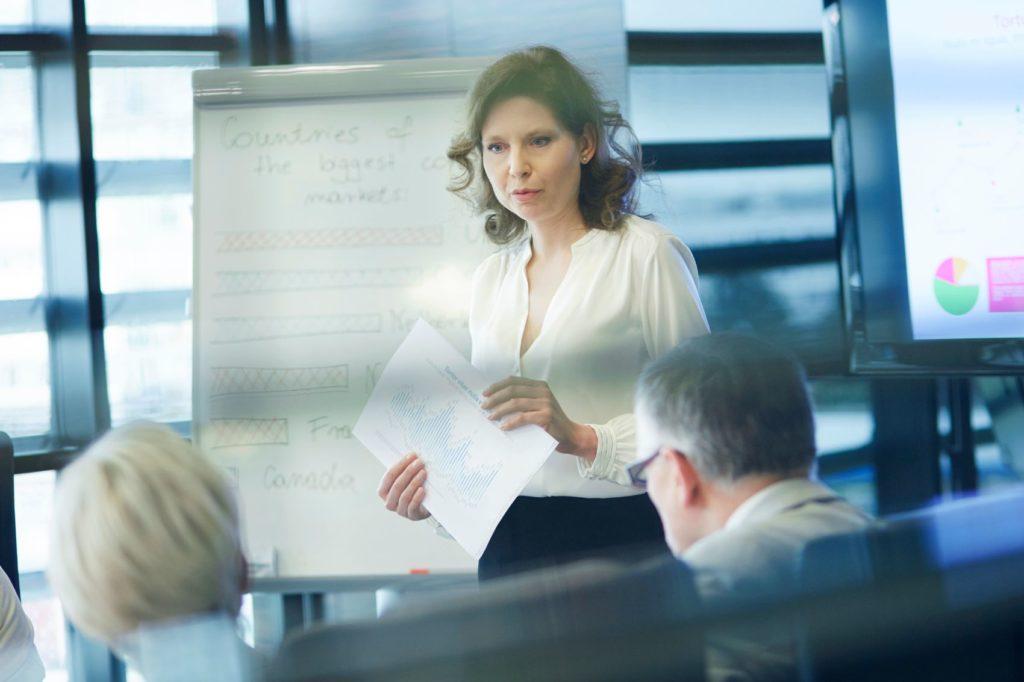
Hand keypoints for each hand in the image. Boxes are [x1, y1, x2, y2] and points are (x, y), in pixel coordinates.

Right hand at [378, 453, 430, 520]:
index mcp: (384, 491)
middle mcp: (389, 502)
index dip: (400, 465)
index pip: (389, 477)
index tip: (411, 456)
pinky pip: (412, 506)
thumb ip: (404, 470)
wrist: (426, 505)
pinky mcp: (411, 516)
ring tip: (423, 472)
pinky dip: (417, 497)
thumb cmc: (413, 488)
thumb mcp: (406, 479)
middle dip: (408, 472)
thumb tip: (411, 455)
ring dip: (414, 482)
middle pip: (397, 485)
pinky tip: (422, 489)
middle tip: (419, 462)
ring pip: (404, 495)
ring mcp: (400, 511)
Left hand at [482, 376, 596, 460]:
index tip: (485, 393)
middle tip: (484, 406)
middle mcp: (543, 391)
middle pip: (512, 390)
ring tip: (490, 417)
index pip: (514, 381)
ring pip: (515, 403)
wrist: (570, 435)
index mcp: (539, 386)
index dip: (497, 386)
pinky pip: (523, 417)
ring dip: (499, 410)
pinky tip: (503, 427)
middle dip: (495, 398)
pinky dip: (510, 422)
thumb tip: (496, 402)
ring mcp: (545, 403)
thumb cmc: (550, 422)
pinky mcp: (546, 416)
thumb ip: (523, 401)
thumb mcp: (538, 406)